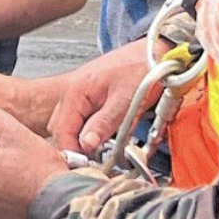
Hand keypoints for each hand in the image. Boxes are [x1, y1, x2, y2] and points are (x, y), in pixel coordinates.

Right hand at [47, 39, 152, 153]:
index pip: (62, 131)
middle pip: (63, 130)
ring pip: (74, 127)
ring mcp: (83, 96)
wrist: (156, 52)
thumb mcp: (125, 99)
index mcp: (76, 92)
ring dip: (87, 141)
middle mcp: (74, 93)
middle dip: (78, 148)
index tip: (88, 166)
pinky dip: (96, 132)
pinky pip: (86, 121)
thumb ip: (104, 123)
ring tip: (107, 150)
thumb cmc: (142, 67)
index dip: (73, 152)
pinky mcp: (94, 99)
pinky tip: (112, 137)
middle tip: (99, 161)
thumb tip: (86, 145)